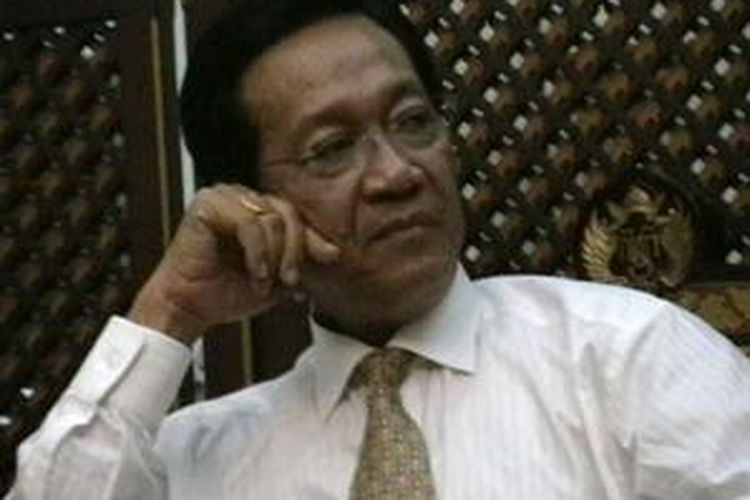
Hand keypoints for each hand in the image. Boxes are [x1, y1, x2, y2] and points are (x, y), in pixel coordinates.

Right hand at [128, 184, 339, 343]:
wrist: (189, 308)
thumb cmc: (225, 292)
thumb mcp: (276, 275)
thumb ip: (298, 259)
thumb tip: (333, 252)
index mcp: (254, 209)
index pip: (293, 215)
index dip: (311, 238)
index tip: (330, 257)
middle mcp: (238, 197)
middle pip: (287, 212)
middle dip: (294, 250)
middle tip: (290, 280)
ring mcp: (222, 196)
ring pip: (272, 219)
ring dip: (274, 256)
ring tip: (263, 281)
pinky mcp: (207, 204)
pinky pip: (249, 224)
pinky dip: (258, 253)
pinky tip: (254, 273)